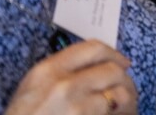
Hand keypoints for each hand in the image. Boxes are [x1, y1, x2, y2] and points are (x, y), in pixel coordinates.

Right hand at [4, 40, 136, 114]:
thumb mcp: (31, 90)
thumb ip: (58, 72)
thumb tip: (92, 65)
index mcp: (46, 70)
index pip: (92, 48)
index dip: (113, 53)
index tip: (121, 62)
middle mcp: (61, 83)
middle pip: (111, 69)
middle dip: (122, 79)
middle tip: (124, 88)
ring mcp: (74, 104)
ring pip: (117, 92)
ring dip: (123, 100)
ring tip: (120, 107)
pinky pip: (111, 110)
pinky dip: (118, 113)